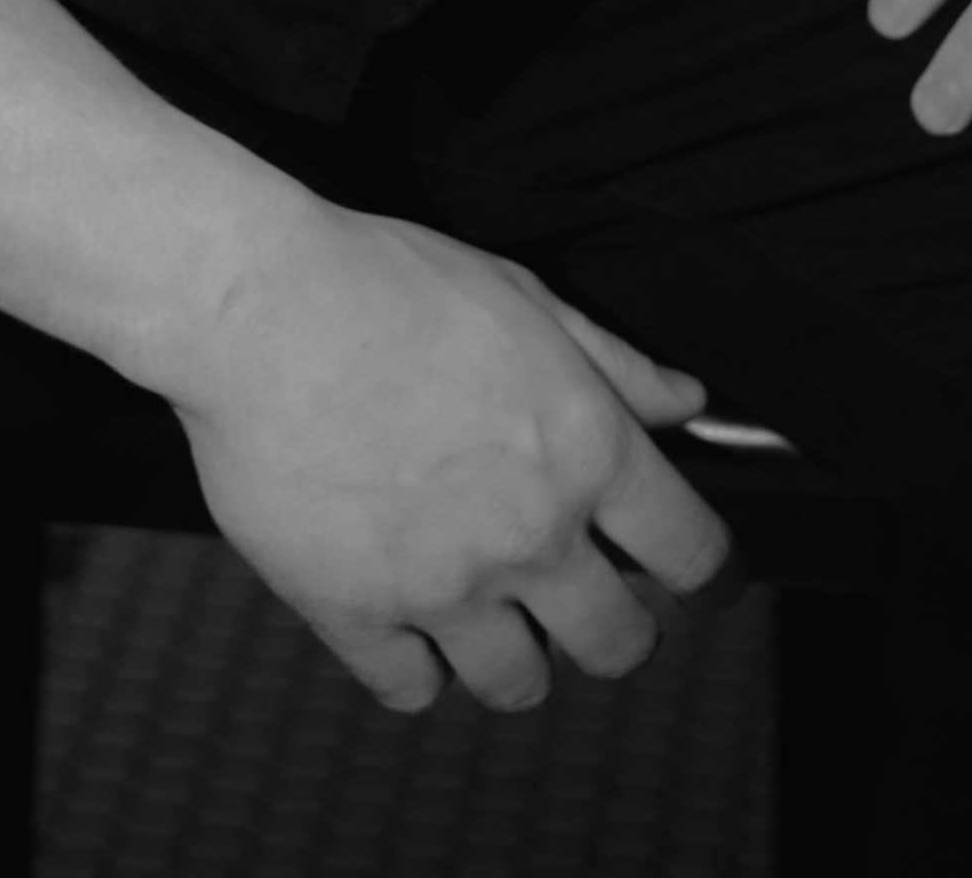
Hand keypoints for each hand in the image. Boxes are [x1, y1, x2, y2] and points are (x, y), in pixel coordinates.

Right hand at [163, 205, 732, 712]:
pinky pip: (412, 689)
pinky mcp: (358, 614)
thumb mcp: (523, 297)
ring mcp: (444, 585)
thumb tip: (689, 404)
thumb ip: (613, 362)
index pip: (694, 552)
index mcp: (585, 450)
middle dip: (616, 630)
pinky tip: (405, 619)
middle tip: (586, 602)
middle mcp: (531, 533)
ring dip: (516, 657)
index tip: (704, 585)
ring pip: (519, 686)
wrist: (261, 306)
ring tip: (488, 613)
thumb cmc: (389, 281)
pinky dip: (416, 666)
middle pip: (619, 644)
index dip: (710, 575)